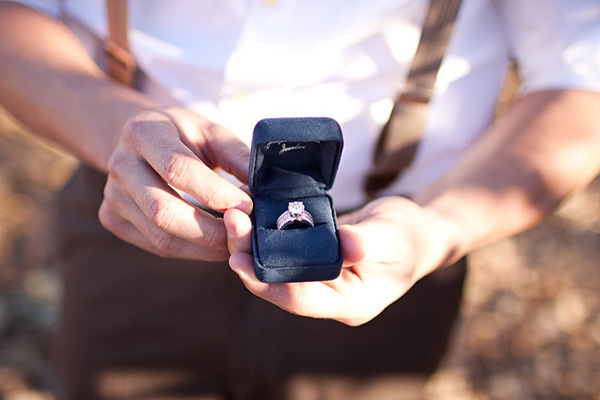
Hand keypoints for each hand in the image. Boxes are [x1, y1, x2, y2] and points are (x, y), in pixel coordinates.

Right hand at [99, 107, 252, 260]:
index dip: (215, 192)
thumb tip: (265, 189)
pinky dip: (191, 251)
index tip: (247, 205)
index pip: (178, 168)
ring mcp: (111, 195)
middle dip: (211, 231)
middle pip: (164, 211)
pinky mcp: (112, 219)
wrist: (139, 138)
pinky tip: (214, 244)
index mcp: (143, 131)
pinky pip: (156, 246)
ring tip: (234, 242)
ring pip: (160, 237)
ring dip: (205, 247)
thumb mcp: (212, 132)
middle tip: (244, 234)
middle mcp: (120, 164)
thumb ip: (237, 157)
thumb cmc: (184, 135)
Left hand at [225, 197, 457, 325]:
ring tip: (234, 216)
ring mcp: (322, 280)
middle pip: (280, 285)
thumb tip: (344, 246)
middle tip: (232, 224)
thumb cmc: (410, 235)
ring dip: (254, 245)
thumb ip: (367, 241)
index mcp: (351, 302)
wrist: (416, 230)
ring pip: (278, 269)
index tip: (239, 260)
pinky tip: (253, 214)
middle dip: (251, 258)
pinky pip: (286, 253)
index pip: (299, 300)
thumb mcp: (393, 234)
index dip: (267, 283)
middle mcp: (330, 296)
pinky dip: (268, 236)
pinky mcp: (315, 261)